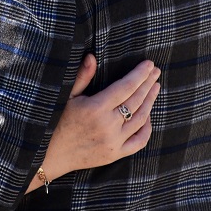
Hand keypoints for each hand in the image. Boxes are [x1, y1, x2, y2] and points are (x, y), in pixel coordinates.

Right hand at [38, 55, 160, 184]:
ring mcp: (114, 141)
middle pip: (136, 100)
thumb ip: (83, 76)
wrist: (55, 154)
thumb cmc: (61, 121)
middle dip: (148, 83)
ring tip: (155, 88)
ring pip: (140, 118)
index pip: (125, 87)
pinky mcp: (116, 154)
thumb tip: (92, 56)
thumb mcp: (69, 97)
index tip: (149, 64)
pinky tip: (148, 116)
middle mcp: (108, 125)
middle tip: (156, 72)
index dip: (139, 74)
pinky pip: (139, 141)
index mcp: (96, 108)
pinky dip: (147, 128)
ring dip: (150, 101)